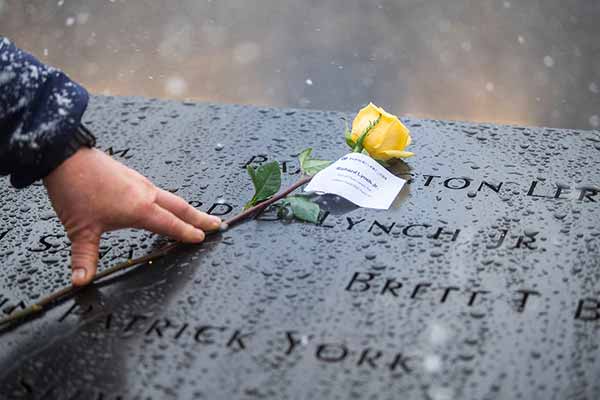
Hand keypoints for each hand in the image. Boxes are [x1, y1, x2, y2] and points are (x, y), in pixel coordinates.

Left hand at [43, 148, 220, 285]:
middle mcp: (146, 194)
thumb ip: (84, 257)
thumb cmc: (76, 190)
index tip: (203, 238)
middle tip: (217, 225)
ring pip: (170, 198)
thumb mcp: (81, 230)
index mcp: (140, 208)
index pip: (171, 224)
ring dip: (187, 208)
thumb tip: (81, 281)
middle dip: (200, 217)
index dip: (188, 233)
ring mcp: (140, 183)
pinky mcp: (132, 177)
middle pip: (181, 207)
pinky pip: (159, 192)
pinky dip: (170, 201)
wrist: (65, 155)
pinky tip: (165, 205)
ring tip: (197, 216)